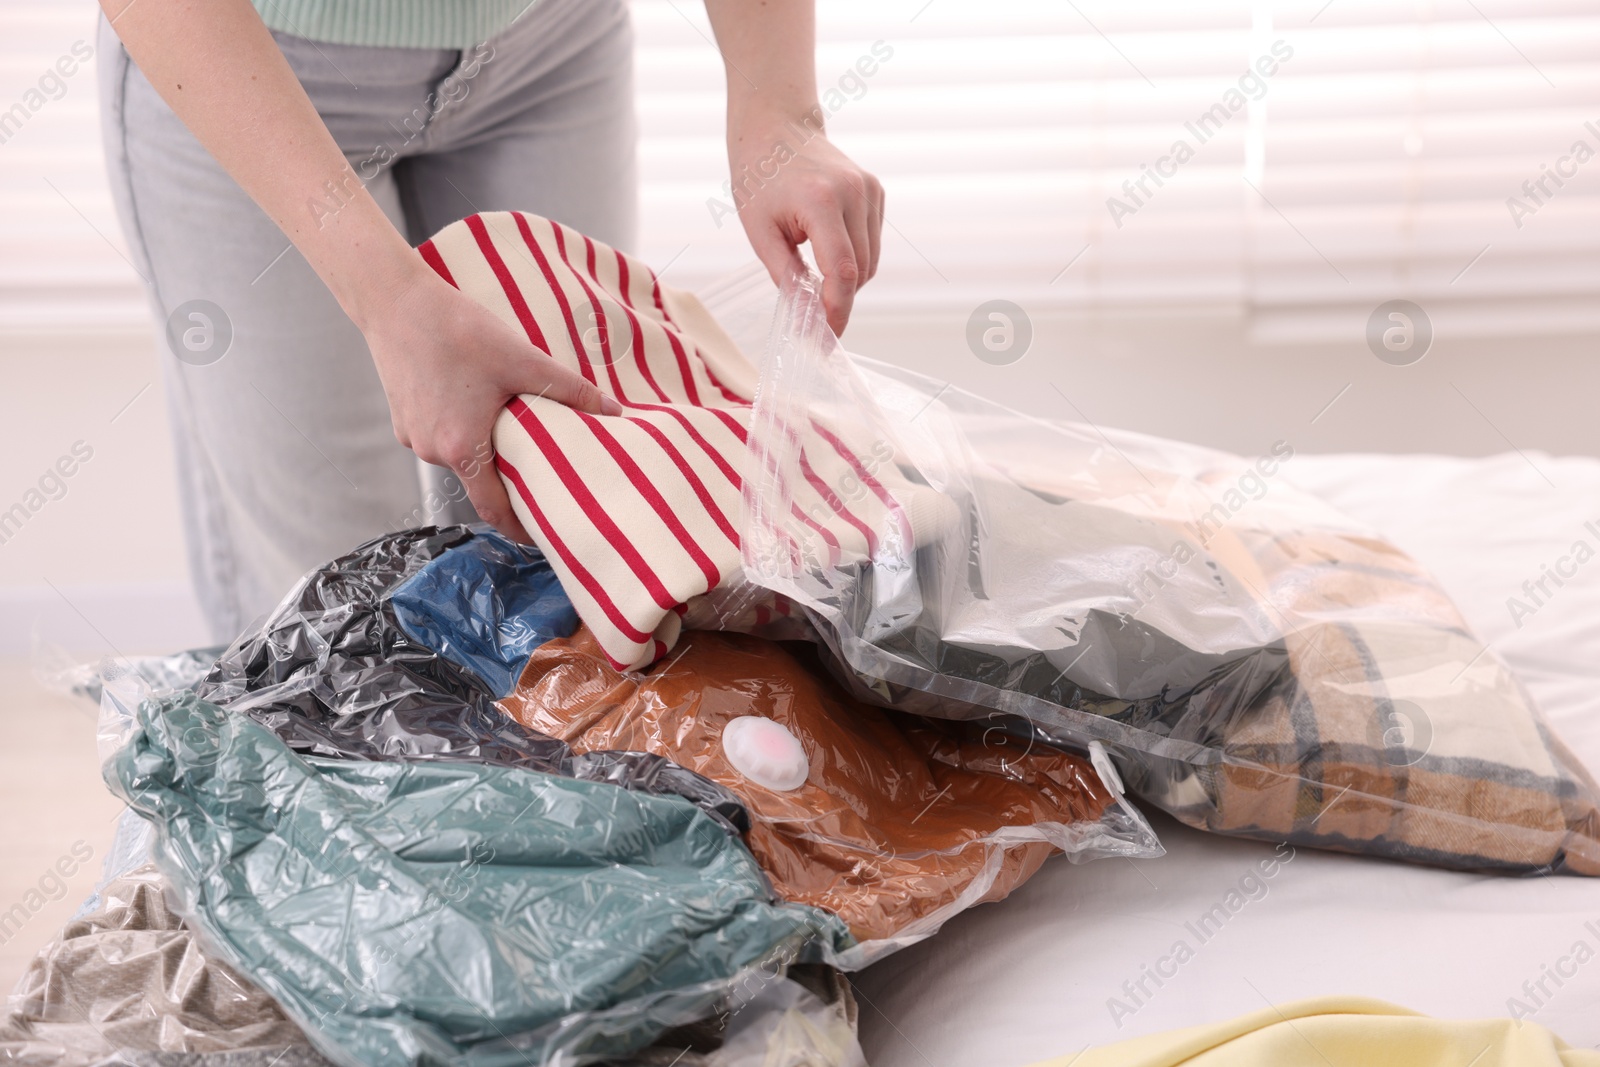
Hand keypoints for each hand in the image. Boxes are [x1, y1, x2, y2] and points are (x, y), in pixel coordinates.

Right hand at [359, 261, 620, 541]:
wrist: (394, 300)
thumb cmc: (456, 329)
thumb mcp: (521, 358)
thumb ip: (569, 389)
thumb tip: (614, 412)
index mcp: (461, 448)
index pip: (494, 510)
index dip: (520, 527)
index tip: (544, 534)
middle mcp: (432, 451)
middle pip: (480, 480)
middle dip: (510, 480)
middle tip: (543, 472)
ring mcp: (412, 436)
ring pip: (459, 455)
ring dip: (485, 449)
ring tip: (513, 428)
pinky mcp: (403, 418)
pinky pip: (440, 435)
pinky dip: (462, 429)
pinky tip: (477, 401)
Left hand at [729, 117, 883, 335]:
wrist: (777, 128)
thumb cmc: (760, 176)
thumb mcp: (759, 230)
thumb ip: (785, 274)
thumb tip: (806, 314)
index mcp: (822, 201)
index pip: (842, 271)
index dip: (838, 310)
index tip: (828, 337)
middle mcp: (854, 193)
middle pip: (860, 271)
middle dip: (839, 297)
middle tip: (812, 313)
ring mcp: (870, 190)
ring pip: (871, 261)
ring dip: (847, 280)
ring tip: (815, 275)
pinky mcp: (876, 191)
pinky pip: (872, 242)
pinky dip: (855, 258)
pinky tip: (828, 248)